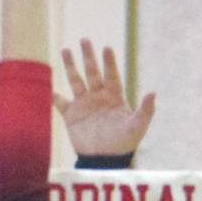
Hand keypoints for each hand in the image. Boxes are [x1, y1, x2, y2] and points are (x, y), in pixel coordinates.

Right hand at [54, 39, 154, 156]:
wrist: (105, 160)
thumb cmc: (124, 144)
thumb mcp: (137, 126)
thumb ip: (145, 109)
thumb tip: (153, 92)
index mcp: (114, 97)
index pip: (112, 75)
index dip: (109, 62)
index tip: (106, 47)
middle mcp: (98, 97)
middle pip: (92, 72)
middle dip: (88, 56)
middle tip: (85, 40)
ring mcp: (84, 105)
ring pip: (75, 80)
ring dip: (70, 66)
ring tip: (65, 50)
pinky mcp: (71, 116)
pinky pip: (60, 103)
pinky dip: (54, 96)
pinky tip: (49, 87)